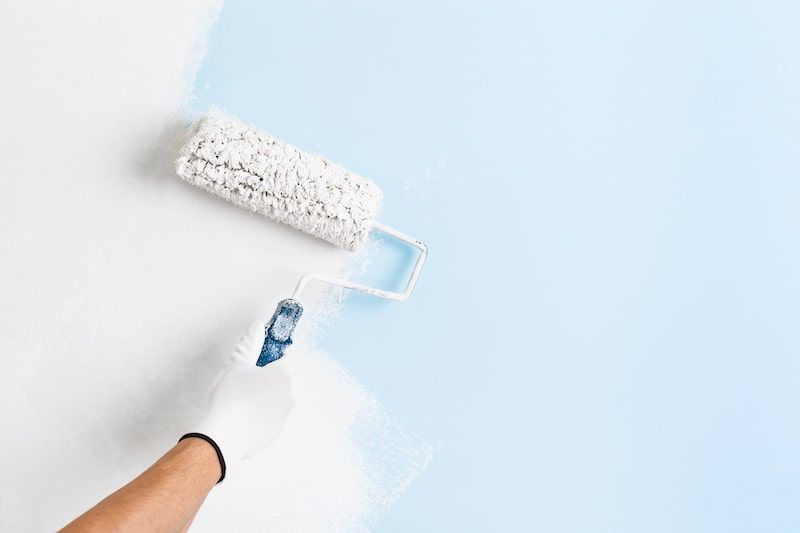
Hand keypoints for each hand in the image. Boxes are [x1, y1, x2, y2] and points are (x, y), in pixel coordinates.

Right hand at [190, 319, 294, 477]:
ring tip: (241, 402)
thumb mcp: (236, 364)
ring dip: (263, 398)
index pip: (283, 358)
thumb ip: (249, 343)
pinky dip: (260, 416)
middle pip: (280, 380)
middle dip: (265, 380)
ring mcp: (285, 416)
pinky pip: (270, 418)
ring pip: (275, 399)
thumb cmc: (230, 397)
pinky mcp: (277, 433)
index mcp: (284, 375)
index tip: (255, 364)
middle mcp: (290, 395)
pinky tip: (243, 418)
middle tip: (243, 384)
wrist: (223, 437)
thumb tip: (257, 324)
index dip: (268, 359)